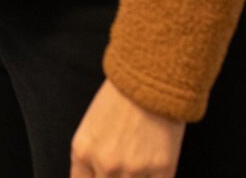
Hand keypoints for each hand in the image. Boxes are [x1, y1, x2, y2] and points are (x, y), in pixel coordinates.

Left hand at [70, 79, 184, 177]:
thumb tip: (97, 176)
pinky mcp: (162, 169)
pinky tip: (155, 167)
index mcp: (83, 151)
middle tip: (124, 164)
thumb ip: (91, 156)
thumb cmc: (121, 96)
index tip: (103, 174)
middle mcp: (105, 163)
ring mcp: (134, 169)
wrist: (152, 76)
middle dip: (115, 177)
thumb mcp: (92, 125)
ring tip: (139, 162)